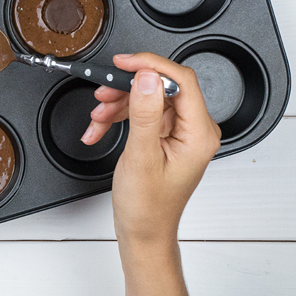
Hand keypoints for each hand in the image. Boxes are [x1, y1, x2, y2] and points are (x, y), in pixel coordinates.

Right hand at [85, 54, 218, 295]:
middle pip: (161, 88)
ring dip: (117, 104)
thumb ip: (144, 113)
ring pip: (147, 99)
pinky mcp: (166, 137)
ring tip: (97, 118)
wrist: (143, 232)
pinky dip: (118, 118)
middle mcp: (195, 130)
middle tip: (103, 91)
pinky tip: (98, 129)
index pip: (180, 81)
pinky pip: (141, 114)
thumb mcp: (141, 156)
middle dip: (126, 89)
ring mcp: (180, 133)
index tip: (123, 63)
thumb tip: (146, 78)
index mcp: (199, 133)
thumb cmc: (147, 206)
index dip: (151, 66)